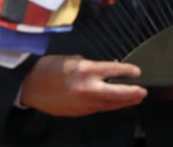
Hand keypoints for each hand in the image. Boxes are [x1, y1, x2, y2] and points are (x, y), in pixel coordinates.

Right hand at [19, 55, 146, 115]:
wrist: (29, 86)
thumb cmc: (48, 69)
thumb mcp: (72, 59)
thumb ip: (91, 65)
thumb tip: (108, 68)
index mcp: (84, 70)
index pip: (114, 70)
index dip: (128, 71)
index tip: (136, 72)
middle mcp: (86, 87)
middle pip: (117, 93)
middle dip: (133, 93)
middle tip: (143, 91)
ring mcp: (83, 102)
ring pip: (110, 104)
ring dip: (124, 101)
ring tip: (135, 98)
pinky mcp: (78, 112)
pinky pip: (99, 109)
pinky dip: (109, 105)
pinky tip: (116, 103)